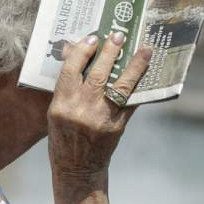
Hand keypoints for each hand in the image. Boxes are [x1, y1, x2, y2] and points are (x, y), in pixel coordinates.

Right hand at [47, 32, 151, 176]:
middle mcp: (81, 109)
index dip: (82, 51)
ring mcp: (101, 118)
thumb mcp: (56, 112)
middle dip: (109, 51)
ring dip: (133, 65)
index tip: (92, 38)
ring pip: (119, 85)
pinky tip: (147, 74)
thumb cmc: (62, 138)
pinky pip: (130, 102)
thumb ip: (67, 87)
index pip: (71, 70)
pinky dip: (139, 87)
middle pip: (97, 73)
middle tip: (118, 35)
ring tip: (144, 49)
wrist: (77, 169)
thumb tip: (78, 55)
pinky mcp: (117, 125)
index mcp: (61, 105)